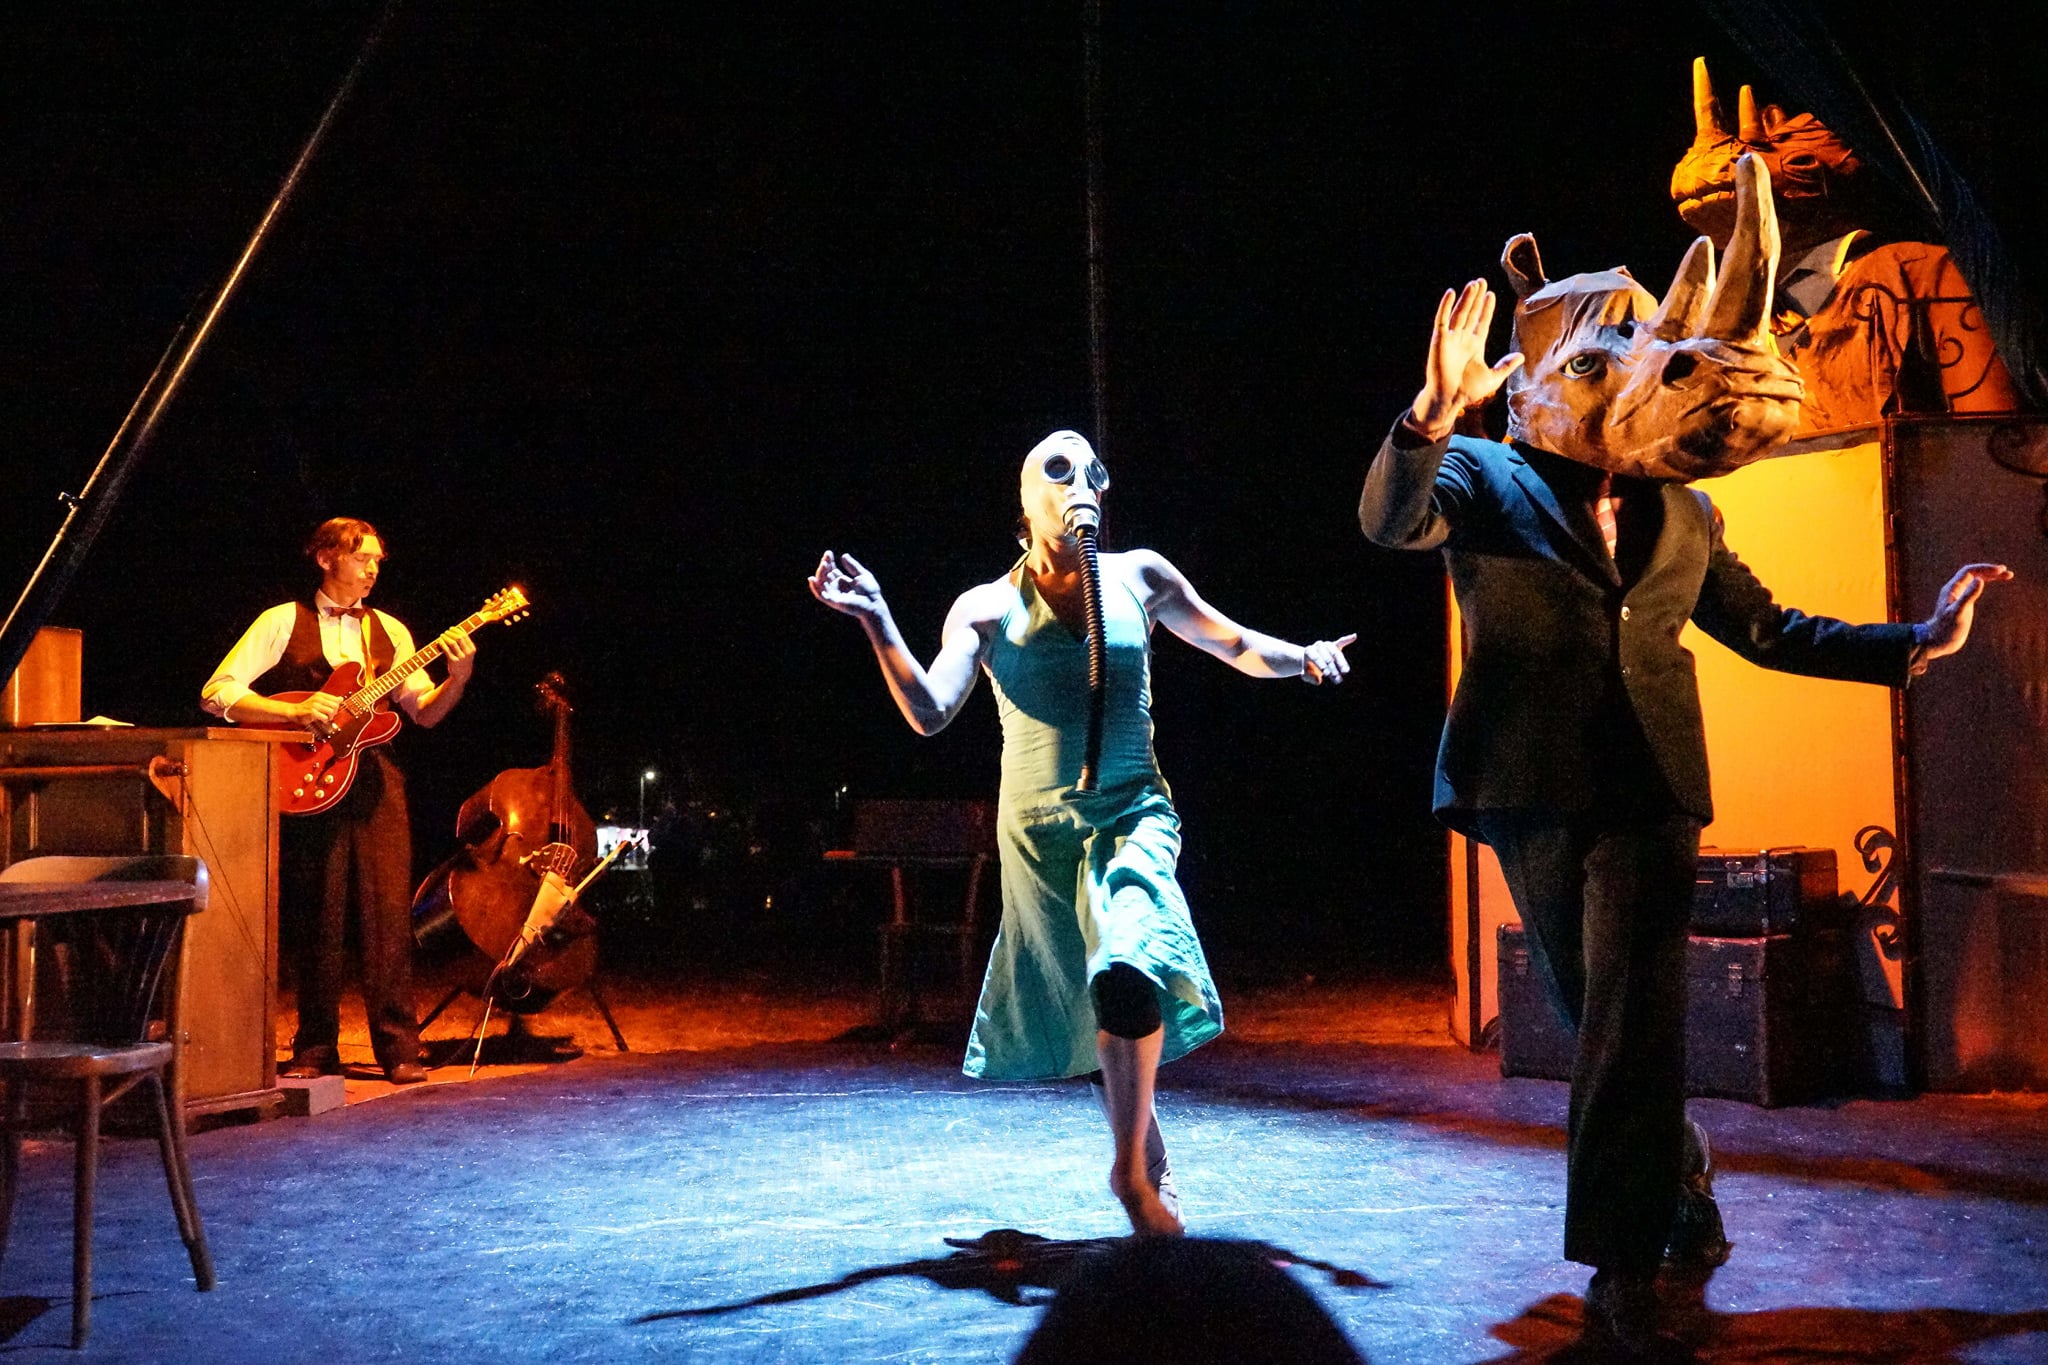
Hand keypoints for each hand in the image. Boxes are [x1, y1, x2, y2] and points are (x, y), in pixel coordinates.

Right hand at [294, 690, 343, 736]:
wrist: (294, 711)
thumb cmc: (308, 708)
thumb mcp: (319, 702)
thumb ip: (330, 700)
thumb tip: (341, 699)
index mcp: (320, 695)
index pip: (336, 700)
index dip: (336, 707)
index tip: (332, 710)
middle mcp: (318, 698)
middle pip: (335, 706)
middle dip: (334, 712)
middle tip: (329, 716)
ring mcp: (314, 705)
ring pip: (331, 711)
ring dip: (330, 717)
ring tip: (325, 718)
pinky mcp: (312, 712)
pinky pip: (325, 717)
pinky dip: (325, 720)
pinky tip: (321, 720)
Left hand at [438, 626, 476, 681]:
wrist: (462, 675)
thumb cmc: (463, 661)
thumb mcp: (468, 652)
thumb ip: (464, 643)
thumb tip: (456, 631)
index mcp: (472, 649)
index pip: (465, 635)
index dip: (457, 630)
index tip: (451, 628)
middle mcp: (468, 653)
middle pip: (459, 638)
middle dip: (451, 633)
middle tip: (445, 632)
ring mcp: (461, 657)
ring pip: (452, 643)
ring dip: (446, 637)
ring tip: (442, 635)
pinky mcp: (453, 661)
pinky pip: (446, 650)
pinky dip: (442, 644)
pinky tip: (439, 641)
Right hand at [809, 551, 886, 621]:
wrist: (874, 604)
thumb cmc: (870, 591)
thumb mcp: (862, 574)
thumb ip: (852, 566)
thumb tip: (843, 555)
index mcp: (842, 581)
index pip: (831, 570)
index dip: (829, 562)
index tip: (828, 553)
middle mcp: (837, 588)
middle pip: (825, 575)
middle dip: (824, 566)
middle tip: (826, 557)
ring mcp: (835, 595)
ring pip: (822, 583)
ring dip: (821, 573)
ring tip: (824, 564)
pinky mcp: (834, 602)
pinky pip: (821, 595)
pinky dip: (815, 588)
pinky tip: (812, 579)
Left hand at [1302, 634, 1356, 684]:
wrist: (1308, 659)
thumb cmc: (1308, 668)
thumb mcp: (1305, 675)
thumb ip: (1310, 678)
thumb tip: (1319, 680)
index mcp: (1309, 651)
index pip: (1316, 657)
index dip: (1322, 665)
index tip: (1327, 674)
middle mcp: (1318, 646)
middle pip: (1327, 656)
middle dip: (1333, 667)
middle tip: (1337, 678)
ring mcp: (1327, 645)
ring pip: (1335, 652)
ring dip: (1341, 662)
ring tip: (1346, 671)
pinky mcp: (1335, 645)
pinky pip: (1341, 642)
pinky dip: (1347, 639)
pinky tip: (1354, 636)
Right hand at [1408, 279, 1523, 441]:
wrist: (1450, 399)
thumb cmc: (1468, 392)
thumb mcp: (1492, 378)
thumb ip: (1505, 366)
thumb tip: (1522, 357)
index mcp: (1474, 346)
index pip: (1481, 322)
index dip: (1486, 309)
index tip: (1491, 295)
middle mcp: (1462, 339)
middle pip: (1471, 313)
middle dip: (1476, 298)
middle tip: (1481, 282)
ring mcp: (1450, 339)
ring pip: (1459, 313)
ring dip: (1466, 298)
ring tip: (1474, 284)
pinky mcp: (1439, 340)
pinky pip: (1442, 320)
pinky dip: (1446, 306)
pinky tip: (1451, 293)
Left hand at [1919, 563, 2012, 661]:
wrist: (1938, 642)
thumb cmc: (1947, 629)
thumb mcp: (1959, 613)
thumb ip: (1968, 596)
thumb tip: (1980, 580)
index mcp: (1952, 589)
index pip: (1969, 571)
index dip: (1985, 569)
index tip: (2000, 571)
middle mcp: (1954, 590)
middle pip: (1973, 573)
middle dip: (1990, 571)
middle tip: (2007, 572)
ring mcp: (1958, 596)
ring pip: (1975, 580)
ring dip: (1990, 576)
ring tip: (2007, 576)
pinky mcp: (1962, 603)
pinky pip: (1974, 588)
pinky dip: (1985, 584)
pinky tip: (1993, 584)